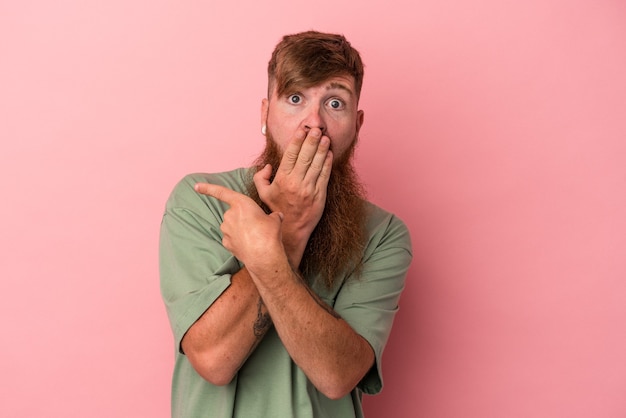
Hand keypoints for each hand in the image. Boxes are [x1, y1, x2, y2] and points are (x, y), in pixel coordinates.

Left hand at [195, 182, 285, 274]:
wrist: (263, 255)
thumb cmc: (269, 234)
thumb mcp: (275, 219)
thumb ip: (272, 215)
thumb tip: (276, 216)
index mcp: (241, 204)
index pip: (221, 192)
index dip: (208, 188)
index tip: (196, 186)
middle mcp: (230, 215)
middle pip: (234, 213)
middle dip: (244, 217)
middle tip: (258, 225)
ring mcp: (226, 230)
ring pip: (232, 226)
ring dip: (241, 229)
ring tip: (255, 236)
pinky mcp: (226, 242)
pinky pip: (232, 238)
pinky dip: (239, 240)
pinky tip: (249, 244)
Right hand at [253, 128, 332, 263]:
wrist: (292, 230)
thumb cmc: (277, 209)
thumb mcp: (263, 194)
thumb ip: (261, 178)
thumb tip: (267, 166)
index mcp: (282, 179)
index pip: (290, 155)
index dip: (297, 141)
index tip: (301, 130)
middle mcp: (296, 182)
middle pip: (305, 156)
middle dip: (312, 141)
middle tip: (316, 129)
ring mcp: (309, 189)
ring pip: (317, 164)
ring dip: (322, 149)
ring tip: (325, 137)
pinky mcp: (320, 195)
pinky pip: (324, 176)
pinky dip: (327, 163)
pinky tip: (329, 153)